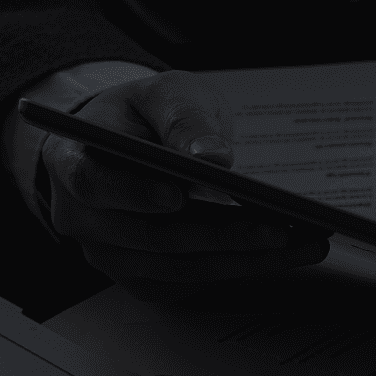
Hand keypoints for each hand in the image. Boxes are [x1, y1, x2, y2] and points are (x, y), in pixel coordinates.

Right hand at [43, 70, 329, 302]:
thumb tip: (213, 158)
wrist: (135, 139)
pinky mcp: (144, 274)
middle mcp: (83, 218)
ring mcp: (112, 253)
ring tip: (301, 244)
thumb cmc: (147, 114)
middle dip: (219, 235)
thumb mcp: (166, 94)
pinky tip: (286, 254)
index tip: (178, 196)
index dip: (134, 194)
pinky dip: (241, 268)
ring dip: (243, 259)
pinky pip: (192, 281)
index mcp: (74, 162)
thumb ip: (184, 119)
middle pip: (149, 238)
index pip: (94, 185)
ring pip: (177, 267)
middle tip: (278, 228)